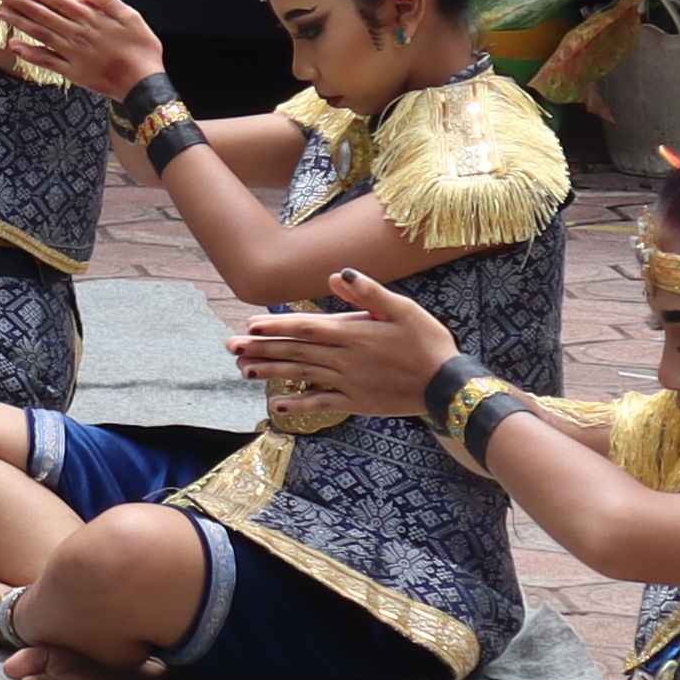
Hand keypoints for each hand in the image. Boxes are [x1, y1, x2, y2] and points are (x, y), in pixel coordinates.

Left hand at [0, 0, 164, 98]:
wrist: (143, 83)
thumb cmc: (141, 49)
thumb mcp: (132, 18)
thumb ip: (107, 1)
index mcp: (91, 19)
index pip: (58, 2)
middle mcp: (77, 34)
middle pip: (43, 16)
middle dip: (20, 3)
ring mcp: (72, 54)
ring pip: (40, 35)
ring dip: (18, 23)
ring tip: (0, 13)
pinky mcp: (71, 72)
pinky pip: (46, 61)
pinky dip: (28, 54)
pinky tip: (13, 46)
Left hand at [233, 272, 456, 420]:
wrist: (448, 386)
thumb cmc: (428, 342)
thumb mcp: (404, 309)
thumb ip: (368, 293)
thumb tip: (337, 274)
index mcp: (354, 334)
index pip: (307, 328)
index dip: (277, 327)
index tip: (249, 326)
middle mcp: (346, 359)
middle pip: (297, 351)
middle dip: (262, 348)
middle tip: (230, 346)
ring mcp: (349, 383)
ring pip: (303, 375)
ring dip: (271, 372)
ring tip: (243, 369)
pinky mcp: (356, 402)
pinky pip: (321, 403)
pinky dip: (298, 405)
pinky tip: (276, 405)